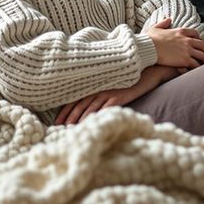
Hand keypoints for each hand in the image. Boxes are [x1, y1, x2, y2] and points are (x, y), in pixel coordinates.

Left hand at [54, 64, 181, 125]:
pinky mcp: (118, 97)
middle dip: (68, 118)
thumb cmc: (128, 81)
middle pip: (79, 105)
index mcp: (94, 86)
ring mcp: (108, 92)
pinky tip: (91, 124)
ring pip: (89, 108)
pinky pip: (105, 108)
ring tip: (71, 130)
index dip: (64, 111)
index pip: (74, 99)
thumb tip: (87, 108)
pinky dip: (97, 116)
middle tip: (59, 130)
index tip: (56, 122)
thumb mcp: (110, 85)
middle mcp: (98, 88)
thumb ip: (99, 94)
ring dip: (80, 119)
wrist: (147, 72)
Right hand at [145, 17, 203, 68]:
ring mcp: (187, 50)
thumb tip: (168, 19)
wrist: (148, 48)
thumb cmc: (149, 40)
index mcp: (180, 31)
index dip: (199, 38)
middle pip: (202, 45)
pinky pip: (196, 64)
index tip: (201, 43)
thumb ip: (163, 23)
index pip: (194, 33)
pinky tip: (201, 71)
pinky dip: (200, 68)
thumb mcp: (155, 28)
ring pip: (202, 55)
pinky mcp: (185, 59)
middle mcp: (186, 39)